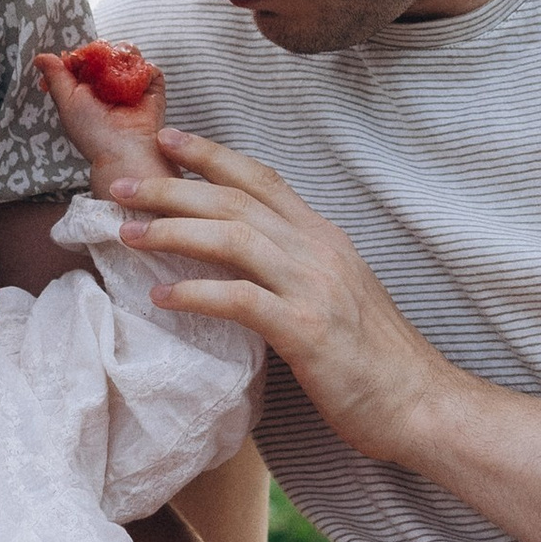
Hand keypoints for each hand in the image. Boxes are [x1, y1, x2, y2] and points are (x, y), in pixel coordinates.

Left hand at [35, 48, 168, 195]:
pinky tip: (132, 83)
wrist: (123, 149)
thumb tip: (41, 57)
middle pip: (106, 50)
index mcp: (87, 88)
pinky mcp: (153, 89)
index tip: (75, 60)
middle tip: (98, 66)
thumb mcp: (66, 102)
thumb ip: (55, 77)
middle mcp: (110, 84)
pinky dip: (142, 70)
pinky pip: (149, 68)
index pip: (83, 58)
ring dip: (122, 56)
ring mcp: (131, 85)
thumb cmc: (92, 132)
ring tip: (116, 74)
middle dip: (102, 51)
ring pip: (128, 53)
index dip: (79, 55)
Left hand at [107, 130, 451, 462]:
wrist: (420, 402)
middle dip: (171, 186)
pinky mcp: (307, 330)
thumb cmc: (374, 358)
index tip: (166, 139)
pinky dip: (197, 292)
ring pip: (233, 237)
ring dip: (173, 231)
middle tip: (120, 186)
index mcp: (322, 237)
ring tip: (127, 235)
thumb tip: (246, 260)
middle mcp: (317, 249)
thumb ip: (294, 268)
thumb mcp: (336, 292)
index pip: (260, 178)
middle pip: (235, 198)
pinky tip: (162, 296)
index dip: (211, 154)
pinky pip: (241, 300)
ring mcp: (313, 287)